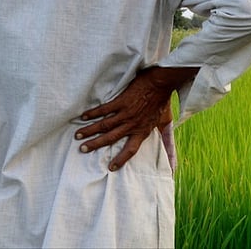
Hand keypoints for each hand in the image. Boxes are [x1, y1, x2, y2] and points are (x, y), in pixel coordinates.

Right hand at [76, 66, 196, 170]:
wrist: (162, 83)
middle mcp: (132, 124)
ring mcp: (126, 113)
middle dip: (95, 145)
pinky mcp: (122, 101)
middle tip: (82, 149)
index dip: (121, 159)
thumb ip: (164, 134)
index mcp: (142, 130)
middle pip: (111, 138)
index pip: (131, 149)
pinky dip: (93, 113)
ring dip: (90, 131)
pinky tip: (84, 117)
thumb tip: (171, 148)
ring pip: (104, 125)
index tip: (111, 168)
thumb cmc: (163, 101)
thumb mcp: (164, 121)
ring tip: (78, 136)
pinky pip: (104, 109)